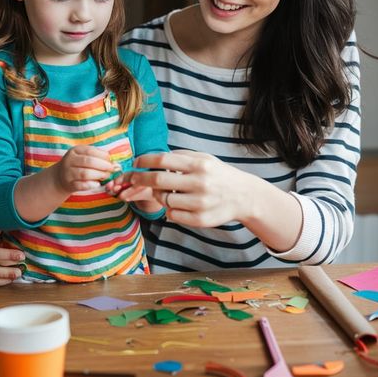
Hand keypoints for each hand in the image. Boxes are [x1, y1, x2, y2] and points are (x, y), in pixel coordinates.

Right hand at [52, 145, 114, 194]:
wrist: (59, 178)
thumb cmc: (78, 165)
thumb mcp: (84, 157)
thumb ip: (98, 157)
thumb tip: (115, 163)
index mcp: (75, 150)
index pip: (91, 151)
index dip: (103, 156)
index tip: (111, 161)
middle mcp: (69, 160)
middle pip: (89, 162)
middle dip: (103, 166)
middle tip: (111, 170)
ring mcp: (68, 173)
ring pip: (85, 173)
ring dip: (98, 175)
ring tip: (106, 176)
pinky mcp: (68, 184)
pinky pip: (81, 185)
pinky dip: (91, 185)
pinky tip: (97, 184)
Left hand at [119, 150, 246, 226]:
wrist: (244, 196)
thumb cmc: (219, 175)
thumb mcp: (205, 159)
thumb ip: (181, 156)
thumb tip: (153, 158)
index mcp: (200, 164)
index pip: (163, 160)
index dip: (144, 161)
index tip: (136, 163)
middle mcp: (200, 183)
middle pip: (158, 180)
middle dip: (140, 179)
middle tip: (133, 178)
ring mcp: (200, 203)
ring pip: (164, 200)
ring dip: (158, 195)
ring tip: (166, 191)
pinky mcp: (200, 220)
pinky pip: (172, 214)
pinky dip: (170, 209)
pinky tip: (179, 204)